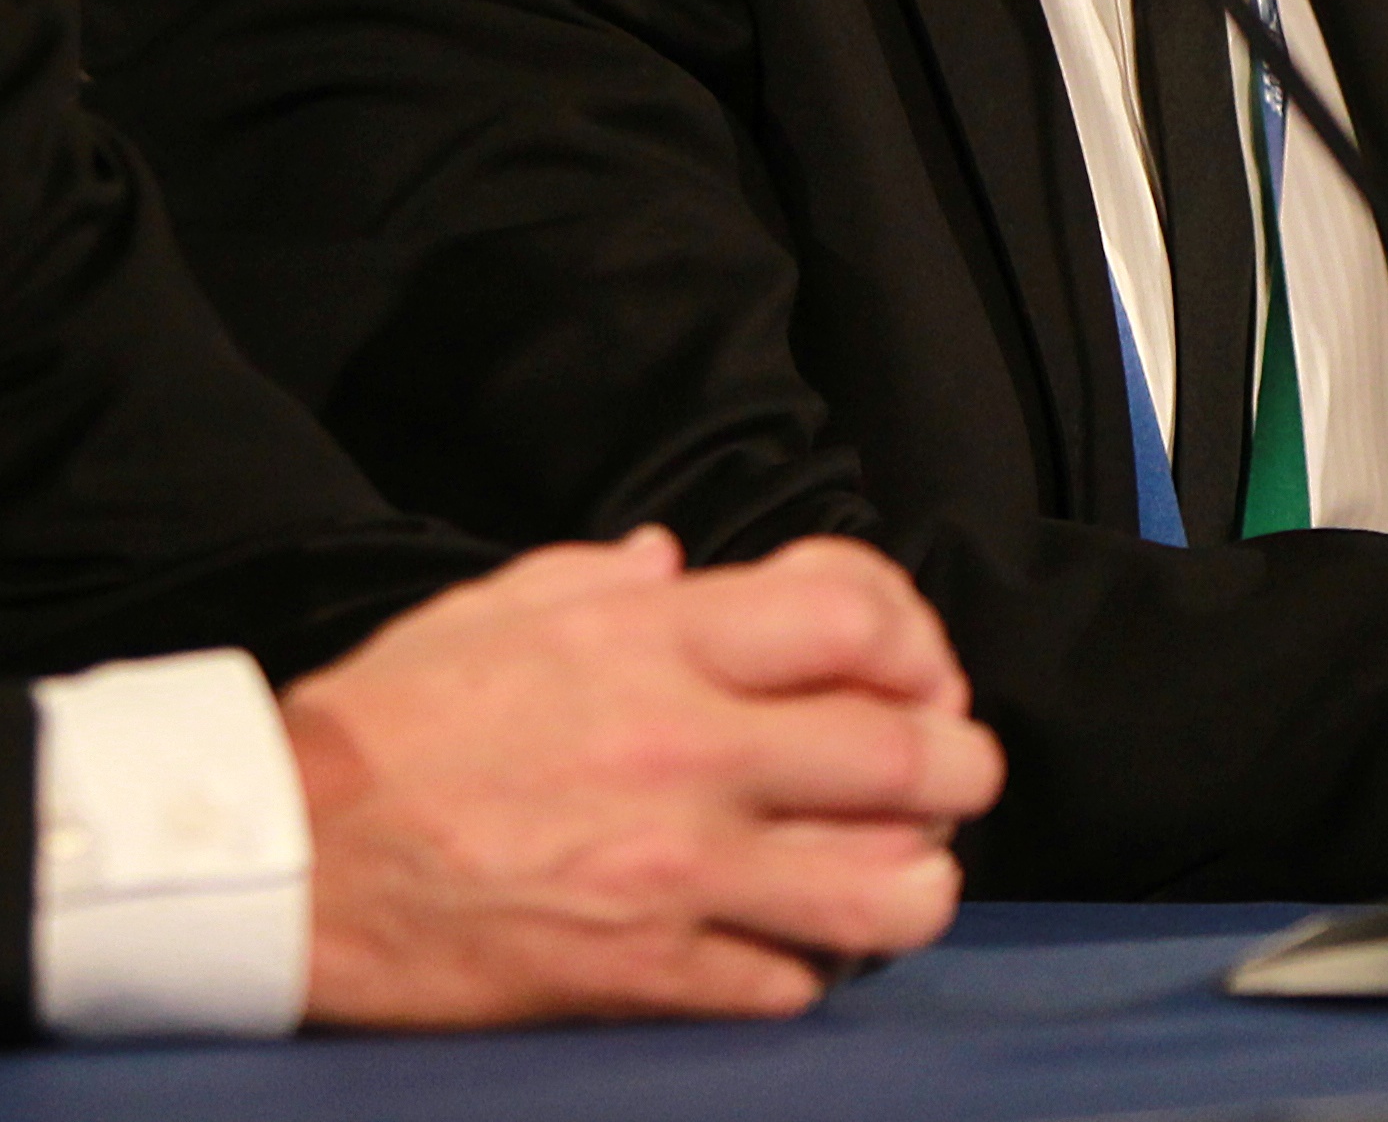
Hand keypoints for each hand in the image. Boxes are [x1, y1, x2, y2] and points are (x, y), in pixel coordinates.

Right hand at [285, 529, 1003, 1028]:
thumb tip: (678, 560)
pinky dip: (812, 967)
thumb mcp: (495, 608)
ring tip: (898, 872)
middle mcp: (686, 752)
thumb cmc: (382, 727)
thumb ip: (607, 578)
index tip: (913, 671)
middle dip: (959, 764)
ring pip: (883, 885)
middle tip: (946, 774)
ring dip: (915, 879)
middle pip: (913, 752)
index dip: (915, 638)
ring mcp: (672, 870)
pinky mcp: (640, 971)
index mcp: (656, 645)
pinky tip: (795, 944)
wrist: (275, 859)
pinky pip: (791, 981)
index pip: (859, 612)